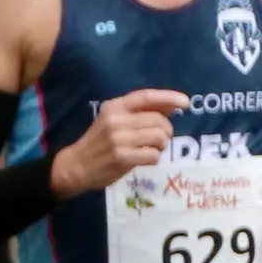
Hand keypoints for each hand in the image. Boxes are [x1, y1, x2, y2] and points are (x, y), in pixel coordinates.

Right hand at [51, 88, 187, 192]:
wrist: (76, 166)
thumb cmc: (99, 143)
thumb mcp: (114, 121)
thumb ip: (140, 113)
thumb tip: (171, 107)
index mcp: (115, 107)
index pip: (146, 97)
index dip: (168, 97)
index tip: (185, 102)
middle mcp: (117, 119)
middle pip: (158, 120)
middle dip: (165, 131)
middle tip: (159, 140)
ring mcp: (119, 139)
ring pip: (159, 137)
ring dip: (161, 146)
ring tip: (151, 149)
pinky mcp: (122, 157)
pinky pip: (153, 155)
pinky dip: (154, 158)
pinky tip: (144, 159)